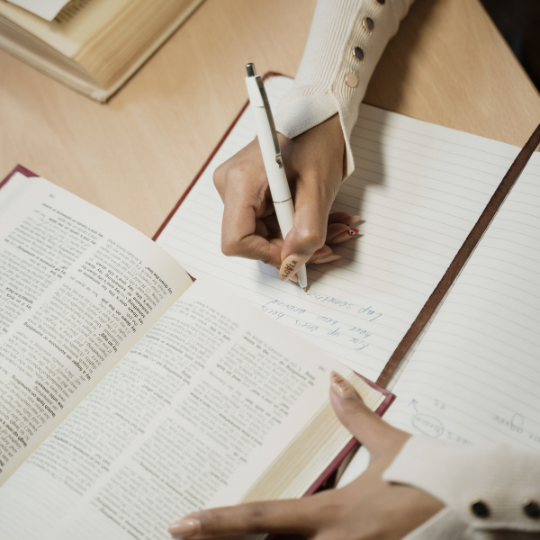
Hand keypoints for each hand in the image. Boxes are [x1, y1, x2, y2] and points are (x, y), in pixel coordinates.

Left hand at [168, 373, 443, 539]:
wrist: (470, 512)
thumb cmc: (430, 481)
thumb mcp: (390, 446)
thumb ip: (357, 416)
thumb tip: (335, 380)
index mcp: (332, 515)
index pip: (263, 519)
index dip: (220, 522)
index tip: (182, 522)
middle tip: (183, 534)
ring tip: (212, 539)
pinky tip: (269, 539)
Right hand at [213, 114, 361, 281]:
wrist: (319, 116)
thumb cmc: (317, 139)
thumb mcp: (318, 190)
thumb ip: (307, 233)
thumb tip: (291, 267)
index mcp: (240, 181)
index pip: (236, 241)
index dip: (269, 254)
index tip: (298, 255)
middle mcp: (231, 186)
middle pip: (253, 240)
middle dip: (294, 247)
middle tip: (329, 243)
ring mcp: (238, 190)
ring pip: (266, 234)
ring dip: (302, 237)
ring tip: (334, 227)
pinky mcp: (250, 193)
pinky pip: (271, 222)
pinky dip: (298, 226)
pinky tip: (323, 220)